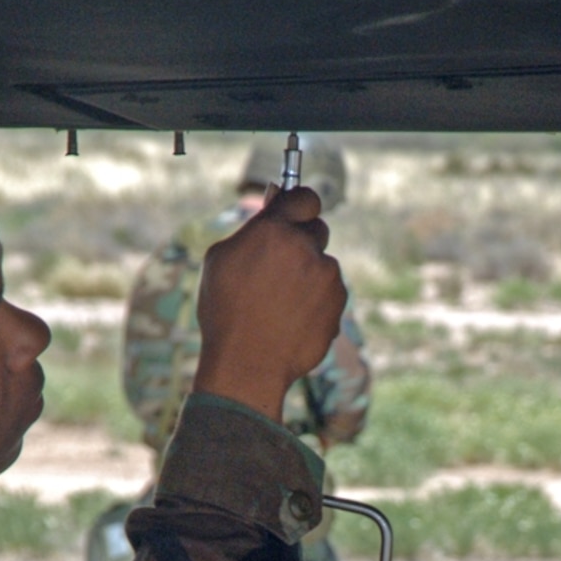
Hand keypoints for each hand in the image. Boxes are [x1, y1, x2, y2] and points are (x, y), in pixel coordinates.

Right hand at [192, 187, 346, 420]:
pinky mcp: (338, 302)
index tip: (296, 213)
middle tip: (281, 266)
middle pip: (317, 229)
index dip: (300, 205)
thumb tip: (275, 201)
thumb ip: (254, 228)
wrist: (248, 364)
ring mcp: (326, 276)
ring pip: (323, 264)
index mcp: (274, 231)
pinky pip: (331, 292)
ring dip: (309, 275)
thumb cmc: (226, 311)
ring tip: (280, 304)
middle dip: (303, 242)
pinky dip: (318, 301)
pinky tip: (293, 319)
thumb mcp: (222, 260)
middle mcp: (305, 248)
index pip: (305, 197)